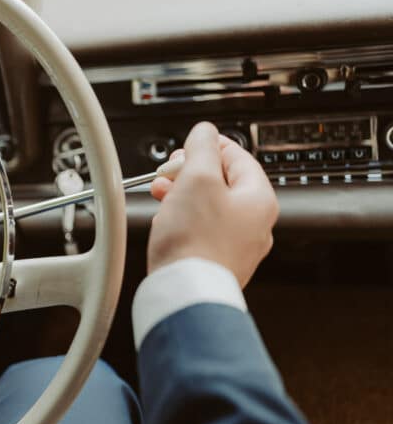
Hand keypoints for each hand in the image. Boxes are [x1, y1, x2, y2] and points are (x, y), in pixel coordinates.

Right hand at [147, 122, 278, 287]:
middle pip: (223, 183)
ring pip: (211, 208)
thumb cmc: (195, 240)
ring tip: (163, 197)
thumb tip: (205, 132)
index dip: (207, 146)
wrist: (186, 291)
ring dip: (184, 197)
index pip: (237, 156)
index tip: (187, 146)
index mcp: (259, 199)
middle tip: (169, 174)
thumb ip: (202, 148)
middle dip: (190, 174)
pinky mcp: (218, 263)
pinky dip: (185, 222)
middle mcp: (256, 224)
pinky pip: (203, 232)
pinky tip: (168, 224)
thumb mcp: (197, 178)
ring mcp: (238, 247)